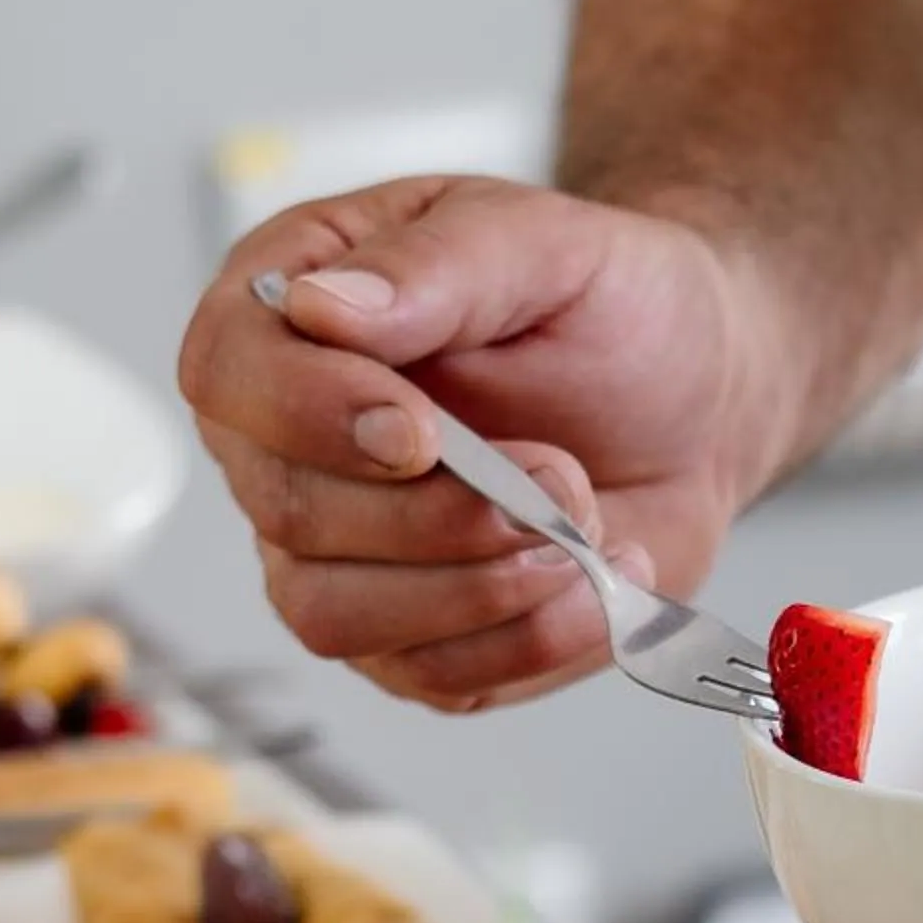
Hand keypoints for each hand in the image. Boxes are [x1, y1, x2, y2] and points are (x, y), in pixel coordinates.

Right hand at [179, 175, 774, 711]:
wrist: (694, 407)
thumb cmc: (612, 311)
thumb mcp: (545, 245)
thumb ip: (436, 267)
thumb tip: (318, 303)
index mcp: (290, 312)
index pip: (227, 374)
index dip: (310, 416)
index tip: (420, 430)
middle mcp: (288, 441)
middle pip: (288, 511)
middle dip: (439, 514)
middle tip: (561, 476)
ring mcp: (336, 552)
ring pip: (336, 616)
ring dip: (480, 588)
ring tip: (583, 530)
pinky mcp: (407, 639)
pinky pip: (431, 676)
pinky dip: (534, 637)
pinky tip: (597, 577)